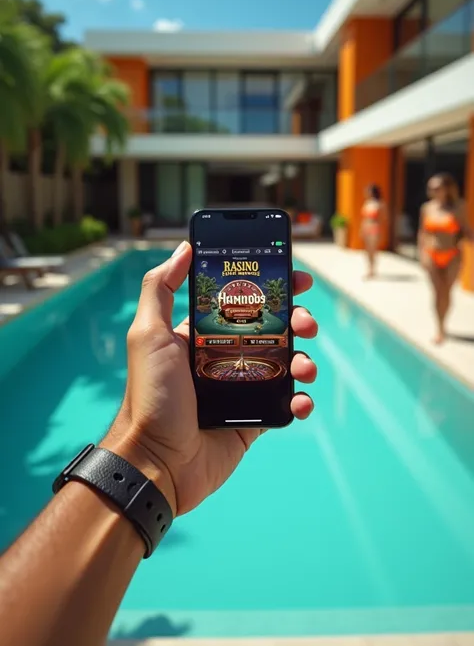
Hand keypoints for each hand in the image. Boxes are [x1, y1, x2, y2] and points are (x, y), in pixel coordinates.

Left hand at [104, 242, 317, 516]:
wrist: (158, 462)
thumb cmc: (151, 395)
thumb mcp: (148, 334)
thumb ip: (162, 288)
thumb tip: (184, 248)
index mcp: (203, 335)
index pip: (244, 302)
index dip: (272, 288)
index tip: (297, 278)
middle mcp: (225, 357)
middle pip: (273, 330)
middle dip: (297, 321)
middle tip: (306, 324)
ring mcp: (241, 388)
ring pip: (285, 365)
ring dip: (304, 360)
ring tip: (305, 367)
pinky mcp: (253, 419)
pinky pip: (285, 404)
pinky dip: (300, 401)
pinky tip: (300, 401)